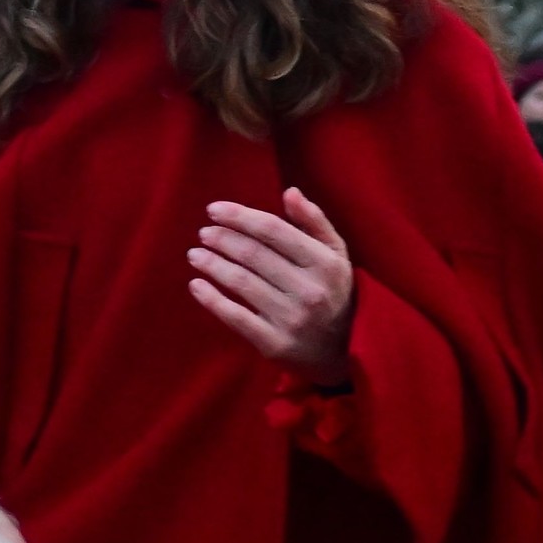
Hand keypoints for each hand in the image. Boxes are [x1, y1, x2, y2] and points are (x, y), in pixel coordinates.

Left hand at [189, 188, 354, 382]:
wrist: (347, 350)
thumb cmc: (335, 291)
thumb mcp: (336, 253)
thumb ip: (314, 221)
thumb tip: (289, 192)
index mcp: (324, 263)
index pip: (273, 230)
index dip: (239, 217)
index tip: (213, 209)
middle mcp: (309, 290)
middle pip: (253, 254)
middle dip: (222, 239)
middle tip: (204, 233)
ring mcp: (291, 319)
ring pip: (241, 282)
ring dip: (212, 265)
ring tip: (195, 254)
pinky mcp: (275, 344)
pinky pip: (236, 317)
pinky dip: (211, 299)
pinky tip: (196, 285)